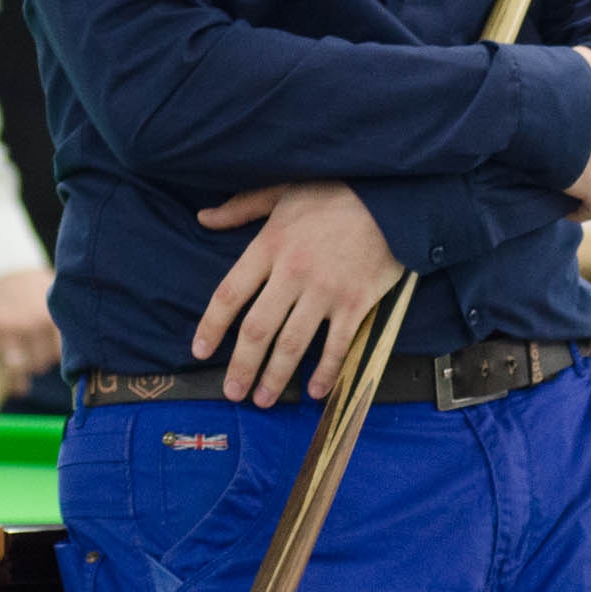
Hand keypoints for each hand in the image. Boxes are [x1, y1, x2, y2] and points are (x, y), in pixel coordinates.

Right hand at [0, 267, 60, 400]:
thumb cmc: (28, 276)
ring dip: (18, 380)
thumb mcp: (51, 291)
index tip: (58, 364)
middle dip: (37, 366)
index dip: (58, 361)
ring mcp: (7, 327)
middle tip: (36, 367)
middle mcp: (31, 323)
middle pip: (38, 363)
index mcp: (51, 314)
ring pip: (15, 366)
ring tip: (20, 388)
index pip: (59, 353)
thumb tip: (75, 346)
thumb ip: (60, 317)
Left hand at [192, 182, 404, 405]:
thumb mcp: (282, 192)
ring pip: (292, 344)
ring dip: (275, 377)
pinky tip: (316, 390)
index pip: (229, 293)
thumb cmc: (335, 192)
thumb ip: (241, 208)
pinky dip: (326, 372)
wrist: (391, 196)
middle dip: (241, 366)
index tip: (199, 349)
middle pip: (257, 330)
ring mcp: (325, 291)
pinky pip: (336, 346)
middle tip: (232, 392)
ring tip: (263, 399)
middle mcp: (292, 273)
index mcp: (270, 246)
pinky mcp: (356, 302)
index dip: (211, 326)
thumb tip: (203, 217)